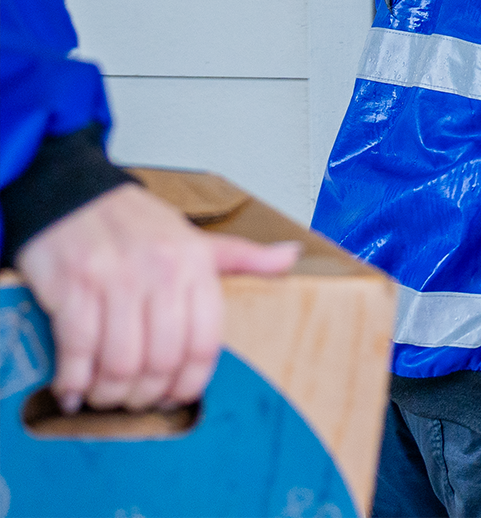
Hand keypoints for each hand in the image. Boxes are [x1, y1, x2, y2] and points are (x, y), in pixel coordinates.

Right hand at [14, 183, 300, 412]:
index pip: (205, 342)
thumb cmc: (136, 224)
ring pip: (120, 362)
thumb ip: (244, 256)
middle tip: (137, 401)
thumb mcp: (197, 238)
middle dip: (147, 394)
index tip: (177, 397)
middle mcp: (160, 273)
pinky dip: (72, 380)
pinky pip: (77, 350)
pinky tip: (71, 390)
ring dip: (110, 393)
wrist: (72, 195)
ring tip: (105, 396)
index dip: (190, 382)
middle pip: (162, 360)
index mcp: (195, 265)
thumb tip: (292, 256)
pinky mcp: (72, 287)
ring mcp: (114, 281)